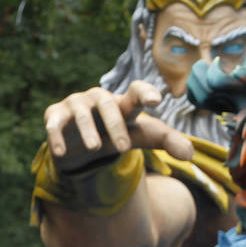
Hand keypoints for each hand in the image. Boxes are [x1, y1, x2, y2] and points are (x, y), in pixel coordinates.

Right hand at [43, 80, 193, 170]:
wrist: (84, 142)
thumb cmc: (119, 133)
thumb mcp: (145, 137)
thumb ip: (168, 141)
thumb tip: (190, 155)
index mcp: (125, 103)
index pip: (137, 92)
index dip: (146, 93)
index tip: (156, 100)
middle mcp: (100, 99)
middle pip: (108, 105)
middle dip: (115, 125)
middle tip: (123, 148)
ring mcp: (76, 104)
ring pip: (81, 113)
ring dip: (88, 130)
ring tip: (95, 148)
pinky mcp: (55, 114)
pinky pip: (55, 123)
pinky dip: (57, 136)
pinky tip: (61, 152)